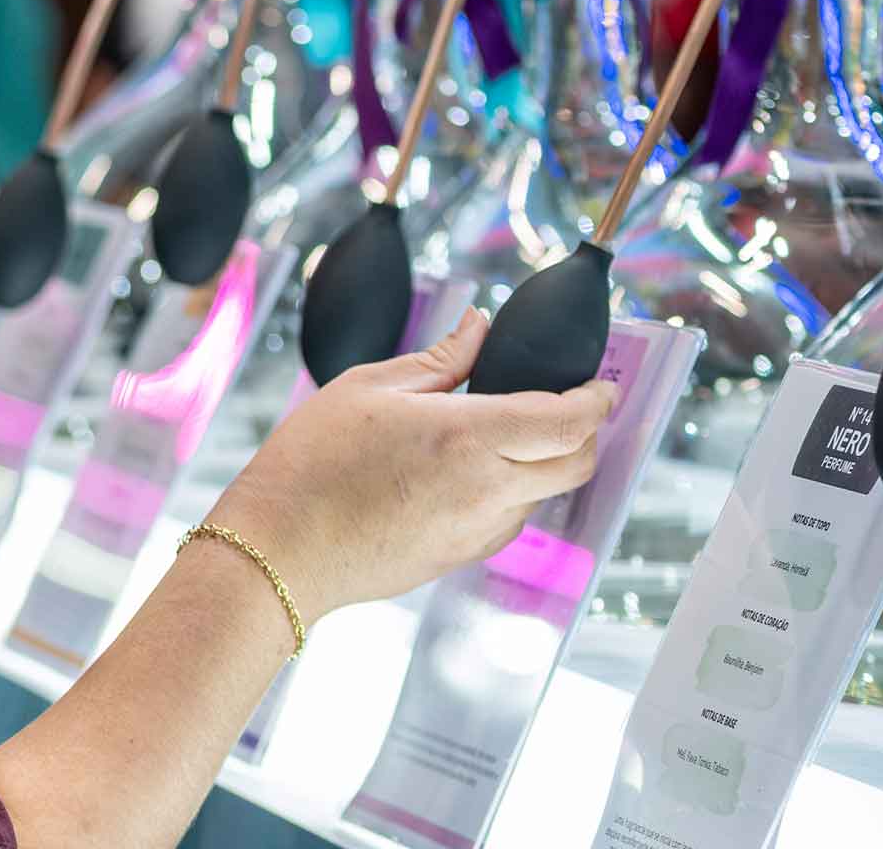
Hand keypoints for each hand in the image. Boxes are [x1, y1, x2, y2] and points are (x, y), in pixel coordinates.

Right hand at [211, 309, 617, 616]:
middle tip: (570, 405)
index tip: (601, 385)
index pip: (566, 421)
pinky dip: (511, 491)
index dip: (595, 400)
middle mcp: (487, 489)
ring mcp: (478, 530)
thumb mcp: (368, 389)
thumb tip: (477, 327)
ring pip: (545, 493)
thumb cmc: (312, 464)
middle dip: (586, 432)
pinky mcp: (462, 555)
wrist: (281, 550)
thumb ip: (437, 359)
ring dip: (544, 462)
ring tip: (504, 434)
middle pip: (576, 463)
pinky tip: (467, 472)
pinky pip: (510, 518)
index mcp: (467, 437)